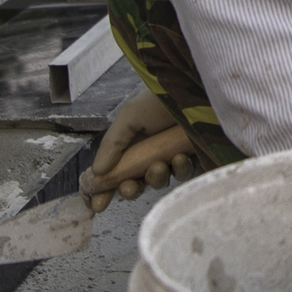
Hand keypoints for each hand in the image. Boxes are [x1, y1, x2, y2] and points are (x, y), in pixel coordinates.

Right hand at [82, 91, 198, 211]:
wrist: (195, 87)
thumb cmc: (161, 98)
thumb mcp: (130, 117)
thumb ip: (112, 144)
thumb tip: (96, 173)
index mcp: (133, 144)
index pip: (115, 173)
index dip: (105, 190)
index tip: (97, 204)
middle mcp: (152, 153)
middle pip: (136, 183)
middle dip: (130, 189)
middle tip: (129, 187)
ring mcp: (173, 157)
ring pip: (160, 181)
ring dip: (155, 178)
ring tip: (158, 165)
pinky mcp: (196, 159)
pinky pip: (185, 174)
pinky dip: (179, 170)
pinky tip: (179, 158)